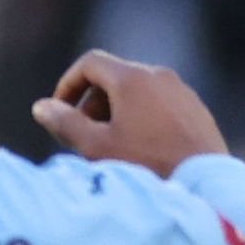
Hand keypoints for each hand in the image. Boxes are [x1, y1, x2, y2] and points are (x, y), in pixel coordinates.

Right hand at [31, 50, 229, 174]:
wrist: (203, 182)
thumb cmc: (146, 163)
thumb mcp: (96, 146)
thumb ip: (65, 123)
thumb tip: (41, 107)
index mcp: (132, 78)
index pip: (90, 63)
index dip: (68, 84)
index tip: (59, 112)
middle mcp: (158, 75)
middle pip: (114, 76)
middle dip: (91, 102)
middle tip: (83, 135)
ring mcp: (181, 90)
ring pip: (137, 90)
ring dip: (115, 111)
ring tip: (110, 145)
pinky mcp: (195, 107)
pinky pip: (159, 102)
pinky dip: (141, 116)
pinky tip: (140, 148)